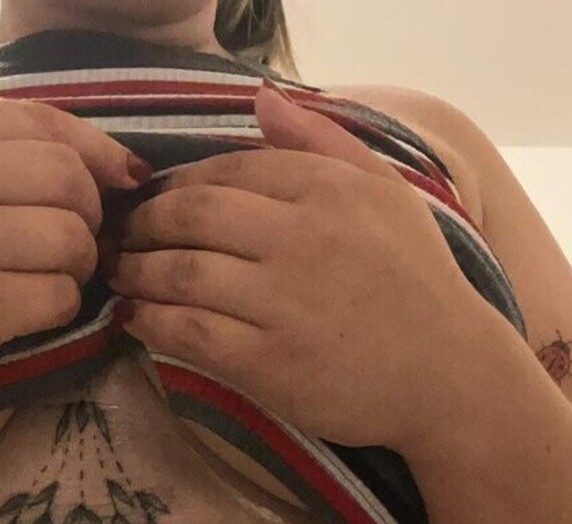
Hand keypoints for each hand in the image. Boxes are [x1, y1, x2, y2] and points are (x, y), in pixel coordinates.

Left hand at [105, 82, 487, 453]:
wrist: (450, 375)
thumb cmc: (419, 283)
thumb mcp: (387, 194)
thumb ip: (324, 141)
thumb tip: (261, 99)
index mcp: (325, 189)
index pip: (225, 169)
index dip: (176, 185)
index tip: (155, 202)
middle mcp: (299, 237)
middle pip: (190, 215)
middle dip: (142, 225)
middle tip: (121, 238)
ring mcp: (280, 301)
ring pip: (180, 272)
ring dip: (137, 272)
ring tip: (121, 277)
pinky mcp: (267, 362)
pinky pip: (188, 333)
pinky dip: (152, 323)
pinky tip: (137, 322)